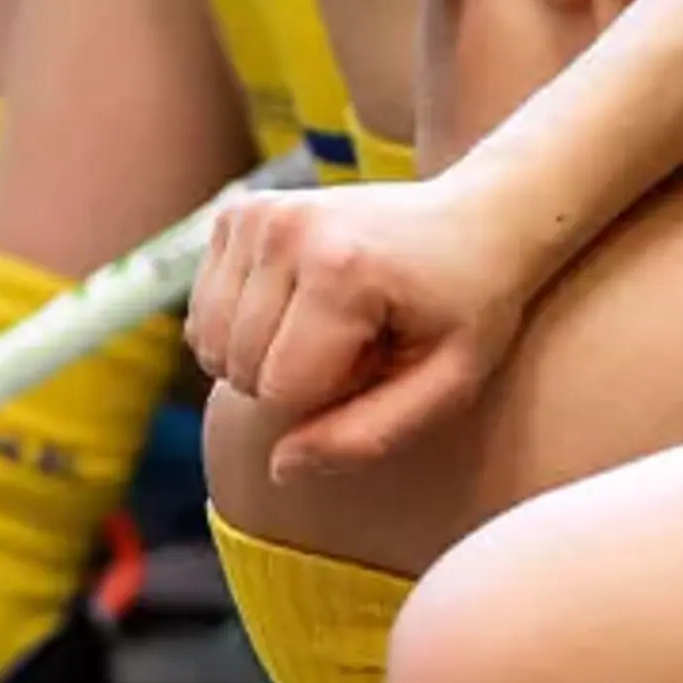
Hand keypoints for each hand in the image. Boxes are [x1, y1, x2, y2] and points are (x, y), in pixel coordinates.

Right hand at [184, 177, 544, 480]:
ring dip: (266, 356)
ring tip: (336, 325)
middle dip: (295, 380)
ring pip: (208, 344)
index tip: (383, 362)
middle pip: (239, 369)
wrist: (480, 215)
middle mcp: (285, 230)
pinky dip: (243, 327)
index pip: (279, 392)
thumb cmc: (471, 308)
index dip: (329, 402)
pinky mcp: (236, 214)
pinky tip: (301, 304)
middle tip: (364, 342)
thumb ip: (365, 436)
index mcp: (341, 269)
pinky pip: (202, 313)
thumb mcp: (446, 384)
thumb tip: (278, 468)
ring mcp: (255, 215)